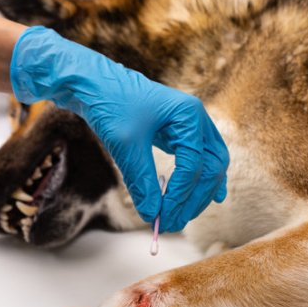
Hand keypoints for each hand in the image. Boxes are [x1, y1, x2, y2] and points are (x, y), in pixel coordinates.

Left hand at [10, 26, 228, 231]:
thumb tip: (152, 214)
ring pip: (211, 166)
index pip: (194, 165)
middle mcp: (198, 120)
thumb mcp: (126, 146)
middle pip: (211, 167)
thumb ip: (142, 182)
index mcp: (189, 115)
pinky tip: (212, 197)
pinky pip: (202, 161)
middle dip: (194, 199)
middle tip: (173, 222)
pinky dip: (204, 180)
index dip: (180, 195)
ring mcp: (193, 126)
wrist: (95, 84)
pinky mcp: (183, 134)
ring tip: (180, 217)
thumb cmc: (110, 105)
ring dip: (199, 194)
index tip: (162, 217)